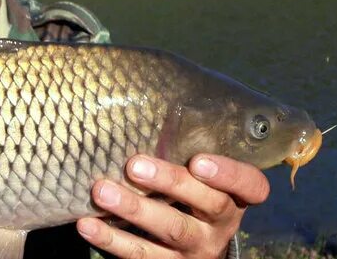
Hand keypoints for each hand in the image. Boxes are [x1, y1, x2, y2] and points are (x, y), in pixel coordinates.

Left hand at [76, 154, 269, 258]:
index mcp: (235, 196)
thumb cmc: (188, 192)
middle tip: (134, 165)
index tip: (199, 160)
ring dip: (134, 209)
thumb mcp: (200, 174)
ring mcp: (195, 249)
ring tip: (101, 191)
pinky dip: (111, 239)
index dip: (229, 174)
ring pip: (170, 230)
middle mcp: (220, 224)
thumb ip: (187, 147)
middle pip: (206, 204)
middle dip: (169, 182)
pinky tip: (86, 224)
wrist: (190, 248)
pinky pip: (140, 255)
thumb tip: (146, 94)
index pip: (250, 186)